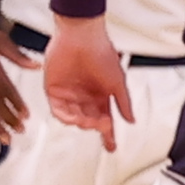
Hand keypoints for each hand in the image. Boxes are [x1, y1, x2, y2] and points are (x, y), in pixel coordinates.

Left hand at [41, 14, 132, 148]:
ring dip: (81, 122)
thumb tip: (131, 120)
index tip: (111, 146)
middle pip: (89, 121)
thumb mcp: (118, 82)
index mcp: (100, 95)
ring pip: (73, 118)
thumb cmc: (102, 54)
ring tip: (86, 119)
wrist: (81, 38)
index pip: (104, 119)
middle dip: (94, 126)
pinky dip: (65, 116)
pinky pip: (58, 110)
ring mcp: (69, 94)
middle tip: (101, 125)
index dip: (108, 134)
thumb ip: (123, 103)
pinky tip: (72, 116)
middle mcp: (84, 96)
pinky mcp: (54, 89)